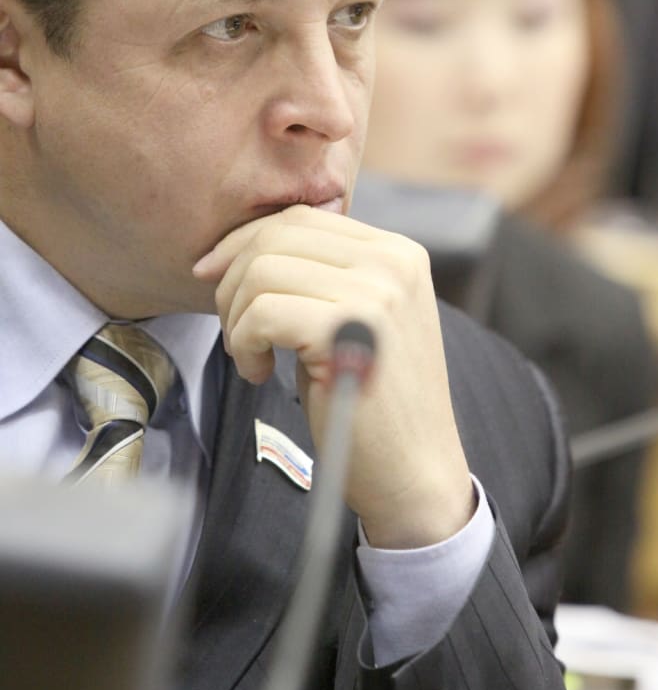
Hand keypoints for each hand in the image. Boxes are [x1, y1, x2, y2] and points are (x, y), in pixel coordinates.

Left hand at [193, 205, 474, 547]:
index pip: (300, 217)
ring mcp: (376, 293)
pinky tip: (260, 373)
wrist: (415, 472)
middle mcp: (392, 262)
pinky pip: (262, 313)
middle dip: (232, 280)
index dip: (243, 242)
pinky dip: (244, 343)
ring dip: (238, 318)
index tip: (209, 274)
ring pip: (262, 271)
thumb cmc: (371, 401)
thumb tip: (235, 248)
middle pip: (276, 236)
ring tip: (252, 356)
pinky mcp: (348, 330)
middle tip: (236, 330)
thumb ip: (318, 275)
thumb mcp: (352, 318)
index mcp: (396, 252)